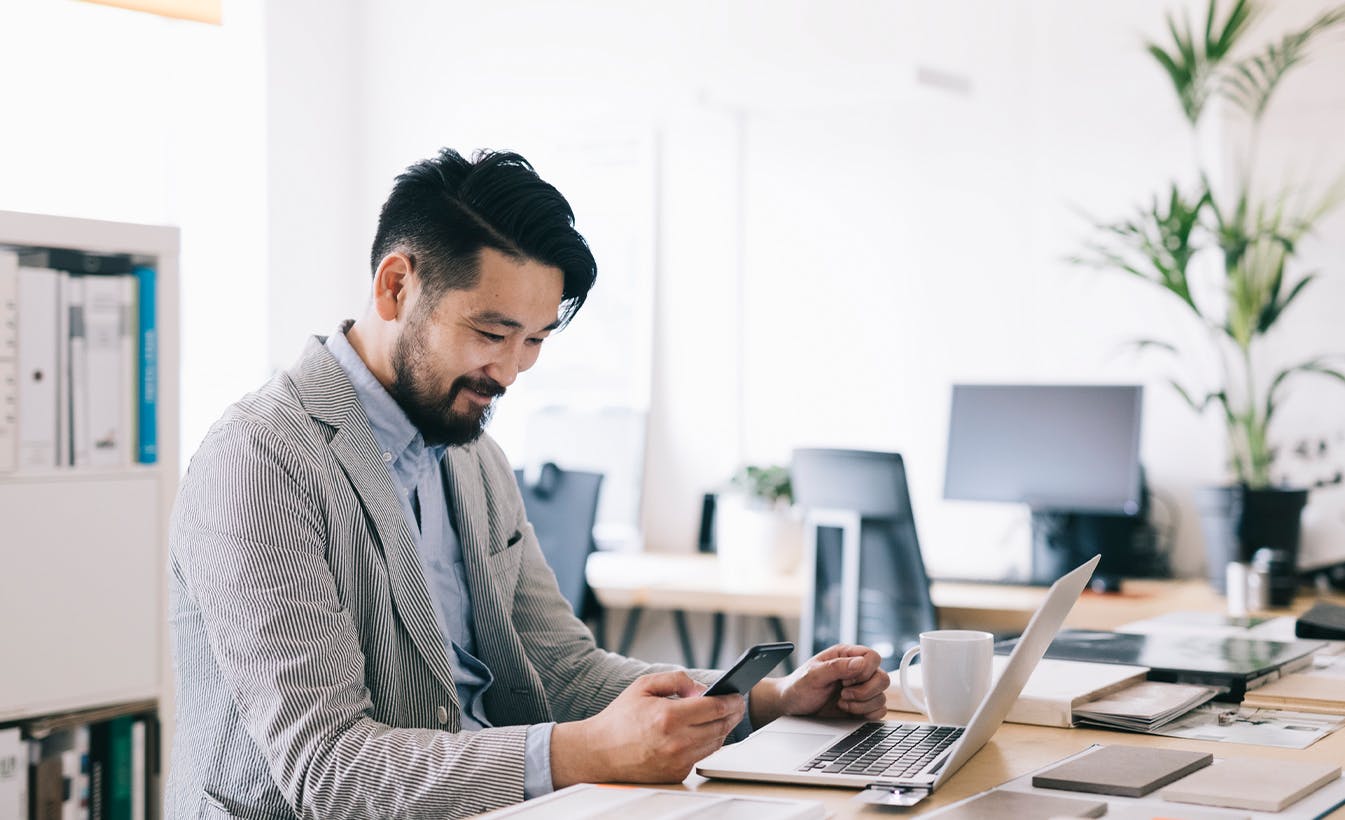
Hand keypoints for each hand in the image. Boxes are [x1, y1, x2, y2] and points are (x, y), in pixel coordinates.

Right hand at [550, 671, 745, 787]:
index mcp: (669, 717)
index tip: (737, 694)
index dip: (731, 700)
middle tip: (736, 705)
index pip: (714, 707)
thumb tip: (701, 689)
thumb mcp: (644, 686)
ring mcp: (677, 762)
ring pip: (715, 744)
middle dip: (732, 714)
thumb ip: (676, 679)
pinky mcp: (676, 774)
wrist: (599, 752)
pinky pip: (700, 756)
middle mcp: (676, 742)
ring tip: (723, 716)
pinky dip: (705, 744)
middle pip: (720, 727)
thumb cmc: (620, 718)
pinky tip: (702, 732)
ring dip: (722, 729)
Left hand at [749, 644, 889, 726]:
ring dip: (862, 704)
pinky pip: (880, 710)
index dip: (865, 671)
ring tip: (841, 703)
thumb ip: (836, 667)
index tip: (845, 681)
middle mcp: (857, 671)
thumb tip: (861, 663)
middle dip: (864, 691)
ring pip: (882, 696)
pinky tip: (849, 711)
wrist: (791, 708)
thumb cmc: (798, 687)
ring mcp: (861, 689)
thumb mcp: (812, 675)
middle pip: (883, 678)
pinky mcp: (862, 706)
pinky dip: (867, 714)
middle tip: (843, 694)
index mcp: (846, 656)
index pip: (873, 657)